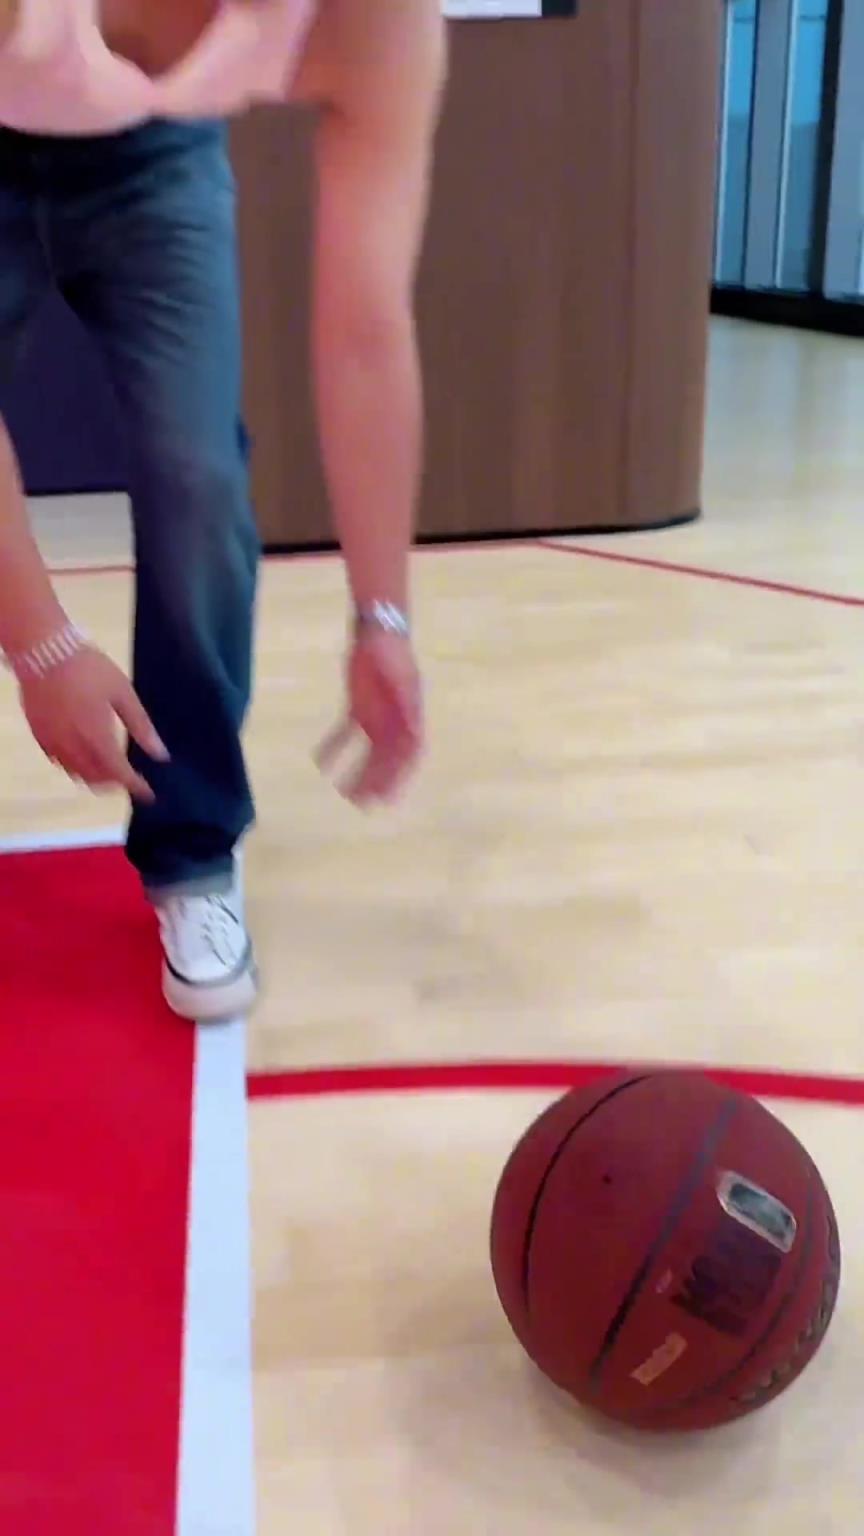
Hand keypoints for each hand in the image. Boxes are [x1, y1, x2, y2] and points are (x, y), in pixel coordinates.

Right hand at [19, 646, 168, 802]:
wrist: (45, 651)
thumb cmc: (90, 668)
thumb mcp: (123, 693)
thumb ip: (141, 726)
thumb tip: (160, 754)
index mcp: (98, 737)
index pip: (120, 774)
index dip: (136, 787)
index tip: (149, 794)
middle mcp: (74, 747)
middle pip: (96, 780)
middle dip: (115, 785)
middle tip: (129, 779)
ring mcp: (53, 743)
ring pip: (76, 774)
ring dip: (94, 778)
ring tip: (109, 770)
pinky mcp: (39, 735)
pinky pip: (59, 762)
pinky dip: (74, 766)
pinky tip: (82, 756)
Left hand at [316, 630, 423, 805]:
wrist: (378, 631)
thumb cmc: (394, 652)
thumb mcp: (403, 678)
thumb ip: (407, 704)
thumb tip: (415, 731)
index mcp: (410, 719)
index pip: (408, 756)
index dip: (399, 778)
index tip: (388, 798)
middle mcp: (394, 724)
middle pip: (386, 760)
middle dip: (376, 782)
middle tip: (361, 803)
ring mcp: (375, 718)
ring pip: (366, 753)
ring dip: (357, 771)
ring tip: (344, 792)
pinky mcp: (357, 709)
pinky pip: (345, 734)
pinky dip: (335, 748)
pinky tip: (322, 763)